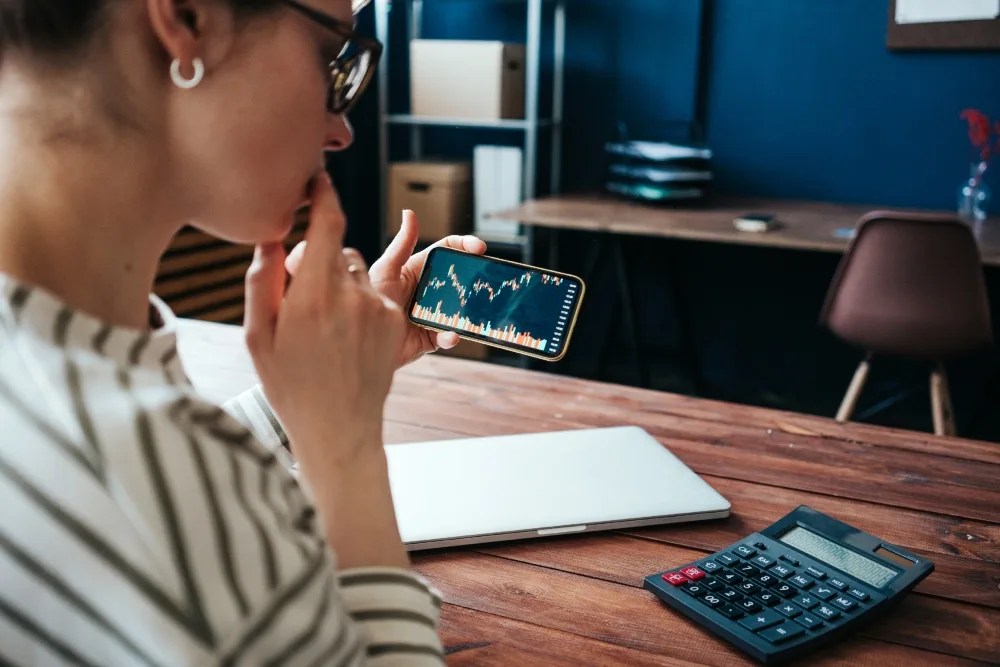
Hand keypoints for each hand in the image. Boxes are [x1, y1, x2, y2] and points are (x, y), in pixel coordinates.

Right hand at [244, 170, 404, 468]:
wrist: (339, 429)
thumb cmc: (289, 385)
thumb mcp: (256, 336)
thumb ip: (261, 281)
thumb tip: (269, 238)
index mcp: (312, 296)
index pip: (327, 225)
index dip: (324, 195)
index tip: (318, 179)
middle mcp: (352, 296)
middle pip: (337, 250)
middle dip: (318, 261)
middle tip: (300, 299)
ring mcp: (380, 309)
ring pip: (358, 271)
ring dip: (341, 282)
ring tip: (324, 327)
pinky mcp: (397, 321)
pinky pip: (378, 291)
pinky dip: (361, 301)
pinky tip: (345, 336)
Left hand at [286, 209, 486, 367]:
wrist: (346, 343)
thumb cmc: (359, 301)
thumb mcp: (382, 270)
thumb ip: (397, 246)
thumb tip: (409, 214)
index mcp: (415, 271)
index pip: (445, 252)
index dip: (462, 245)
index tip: (477, 246)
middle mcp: (426, 291)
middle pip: (459, 278)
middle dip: (475, 276)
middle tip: (487, 276)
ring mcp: (430, 314)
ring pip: (459, 308)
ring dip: (467, 309)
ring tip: (470, 310)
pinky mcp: (429, 339)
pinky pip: (447, 336)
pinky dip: (450, 336)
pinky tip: (448, 335)